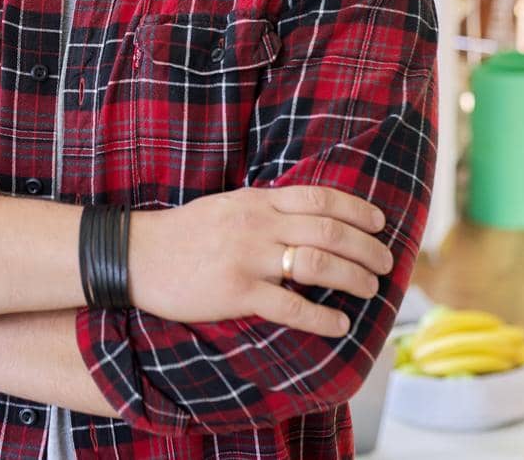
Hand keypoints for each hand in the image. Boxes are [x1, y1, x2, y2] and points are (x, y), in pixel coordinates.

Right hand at [128, 184, 394, 336]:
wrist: (137, 255)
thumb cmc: (183, 233)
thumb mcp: (227, 206)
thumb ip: (265, 208)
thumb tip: (307, 216)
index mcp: (256, 201)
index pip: (319, 198)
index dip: (356, 210)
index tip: (379, 223)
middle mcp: (257, 225)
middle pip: (328, 231)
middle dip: (365, 248)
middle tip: (386, 263)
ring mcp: (248, 259)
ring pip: (317, 265)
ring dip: (352, 279)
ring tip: (370, 290)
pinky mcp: (236, 293)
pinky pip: (290, 306)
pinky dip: (320, 318)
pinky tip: (338, 325)